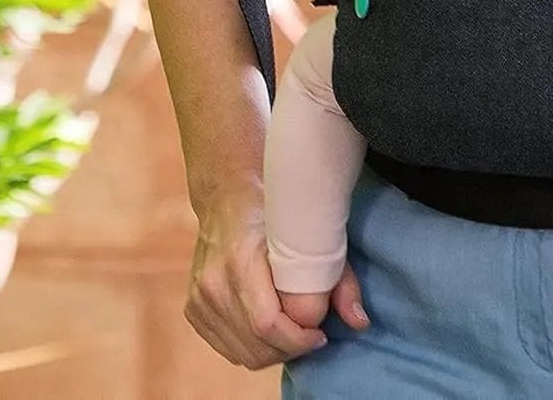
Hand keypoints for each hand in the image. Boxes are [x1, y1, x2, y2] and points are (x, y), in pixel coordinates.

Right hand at [185, 184, 368, 367]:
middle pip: (256, 346)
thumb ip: (339, 278)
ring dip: (274, 353)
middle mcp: (214, 283)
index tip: (321, 333)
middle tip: (313, 335)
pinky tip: (272, 330)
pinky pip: (227, 348)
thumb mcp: (314, 233)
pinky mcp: (193, 309)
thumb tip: (359, 321)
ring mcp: (199, 299)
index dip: (298, 339)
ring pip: (241, 353)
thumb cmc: (276, 211)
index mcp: (241, 259)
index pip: (267, 324)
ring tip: (295, 333)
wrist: (227, 198)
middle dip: (291, 349)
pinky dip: (253, 348)